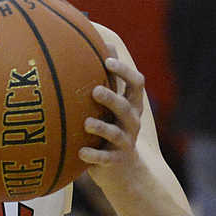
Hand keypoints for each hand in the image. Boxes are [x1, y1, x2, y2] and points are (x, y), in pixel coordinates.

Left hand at [78, 45, 144, 171]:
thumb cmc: (112, 129)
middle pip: (125, 107)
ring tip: (87, 123)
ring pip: (115, 133)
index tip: (107, 61)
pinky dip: (93, 155)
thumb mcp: (113, 106)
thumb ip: (108, 80)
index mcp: (130, 106)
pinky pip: (105, 159)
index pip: (135, 84)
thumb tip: (102, 43)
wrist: (125, 172)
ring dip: (101, 127)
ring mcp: (124, 143)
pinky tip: (81, 153)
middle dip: (112, 98)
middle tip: (95, 90)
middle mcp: (131, 122)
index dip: (124, 71)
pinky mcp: (115, 161)